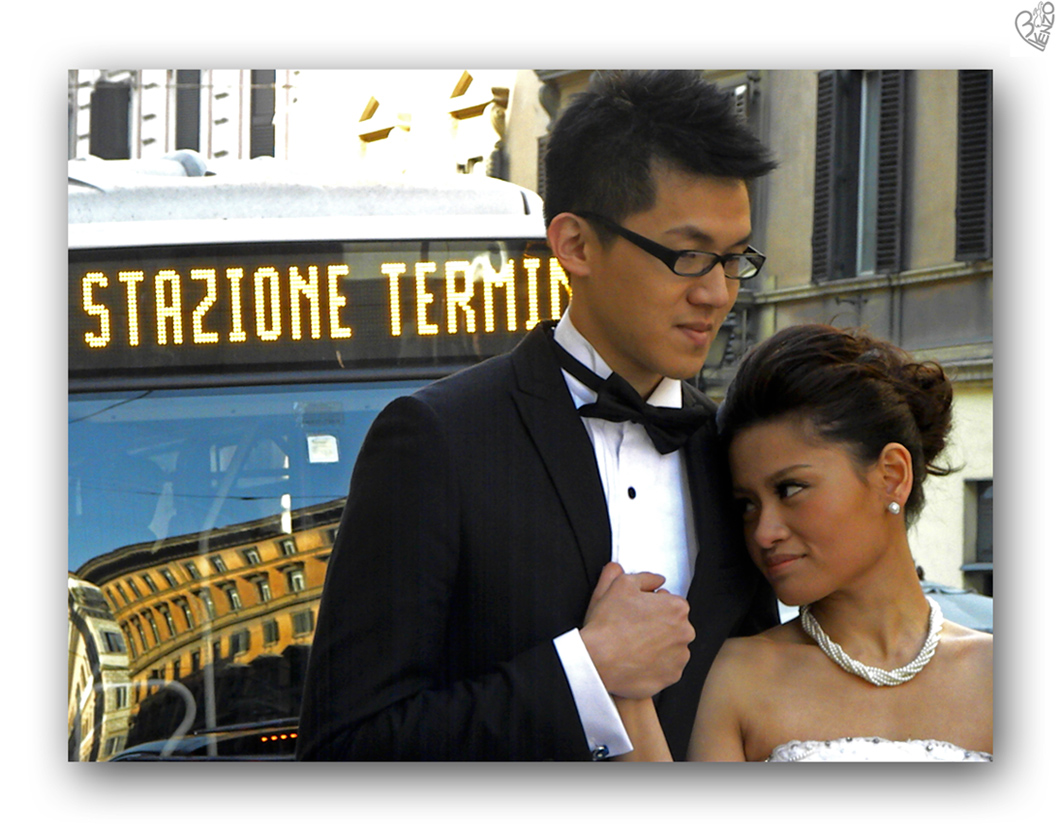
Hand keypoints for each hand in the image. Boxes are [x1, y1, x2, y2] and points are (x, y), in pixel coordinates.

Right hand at [579, 562, 693, 699]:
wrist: (597, 660)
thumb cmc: (608, 625)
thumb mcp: (621, 585)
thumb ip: (644, 577)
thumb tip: (655, 579)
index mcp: (676, 608)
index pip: (671, 602)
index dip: (653, 605)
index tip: (639, 611)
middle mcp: (684, 632)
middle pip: (674, 625)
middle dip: (657, 625)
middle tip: (633, 627)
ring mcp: (679, 657)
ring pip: (671, 647)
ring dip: (657, 645)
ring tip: (633, 645)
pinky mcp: (671, 676)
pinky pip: (666, 668)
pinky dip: (655, 664)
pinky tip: (637, 659)